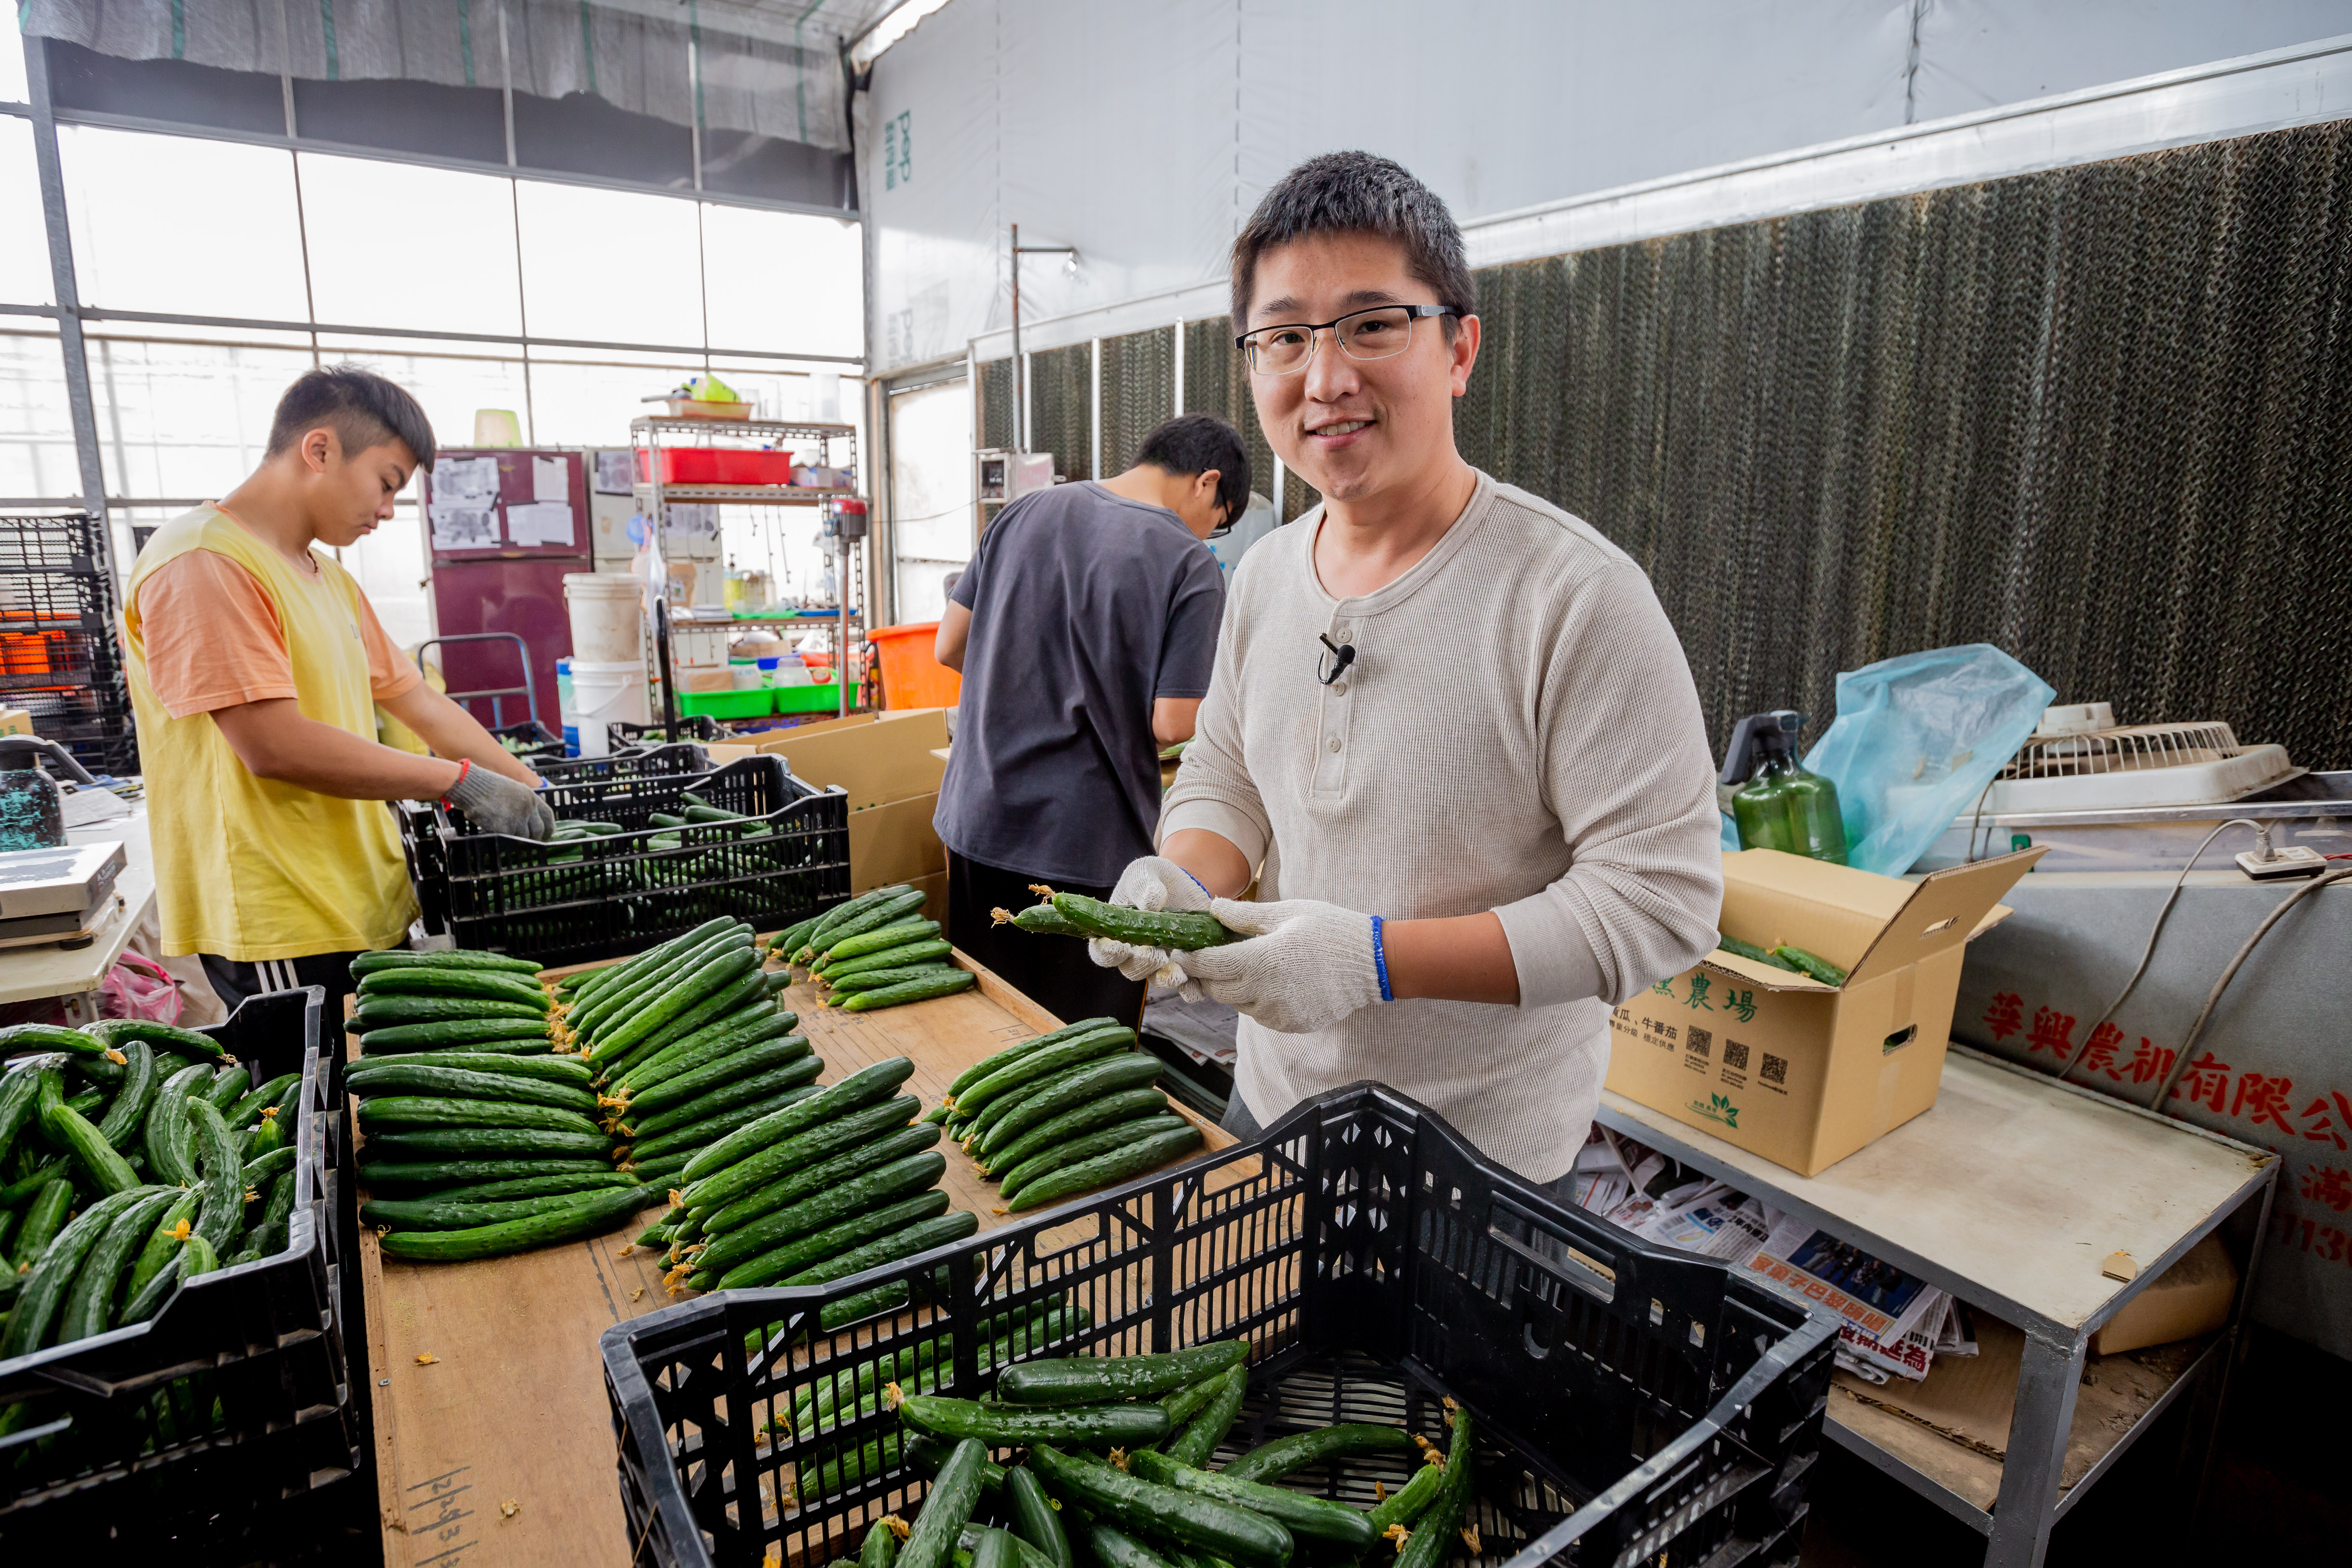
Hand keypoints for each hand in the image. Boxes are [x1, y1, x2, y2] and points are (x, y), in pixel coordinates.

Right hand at [446, 759, 556, 840]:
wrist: (471, 785)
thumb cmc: (488, 786)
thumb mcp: (514, 789)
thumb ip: (524, 803)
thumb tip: (530, 819)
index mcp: (531, 797)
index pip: (548, 816)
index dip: (549, 829)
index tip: (546, 836)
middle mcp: (527, 808)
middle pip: (537, 831)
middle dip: (533, 839)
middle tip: (526, 842)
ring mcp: (516, 818)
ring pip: (521, 837)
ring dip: (514, 838)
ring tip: (503, 831)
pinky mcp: (504, 828)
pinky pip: (506, 839)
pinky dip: (501, 838)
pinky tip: (493, 831)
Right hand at [1087, 855, 1212, 981]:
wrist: (1188, 884)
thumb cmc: (1157, 878)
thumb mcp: (1146, 872)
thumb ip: (1144, 885)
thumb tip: (1151, 903)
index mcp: (1117, 931)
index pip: (1102, 951)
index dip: (1106, 953)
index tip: (1118, 947)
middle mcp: (1135, 953)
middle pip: (1130, 970)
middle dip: (1141, 965)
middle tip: (1153, 953)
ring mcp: (1160, 962)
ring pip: (1156, 980)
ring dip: (1165, 979)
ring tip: (1176, 971)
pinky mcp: (1185, 966)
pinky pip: (1185, 987)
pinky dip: (1191, 990)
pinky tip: (1197, 986)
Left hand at [1170, 897, 1385, 1033]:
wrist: (1372, 963)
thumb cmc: (1330, 930)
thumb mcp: (1287, 913)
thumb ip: (1245, 916)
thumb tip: (1213, 908)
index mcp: (1261, 961)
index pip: (1209, 965)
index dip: (1190, 958)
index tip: (1178, 950)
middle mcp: (1265, 993)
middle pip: (1217, 990)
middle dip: (1209, 975)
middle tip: (1213, 958)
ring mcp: (1278, 1014)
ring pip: (1238, 1004)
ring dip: (1236, 988)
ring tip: (1255, 966)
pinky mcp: (1290, 1025)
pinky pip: (1261, 1015)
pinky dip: (1259, 1001)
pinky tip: (1276, 983)